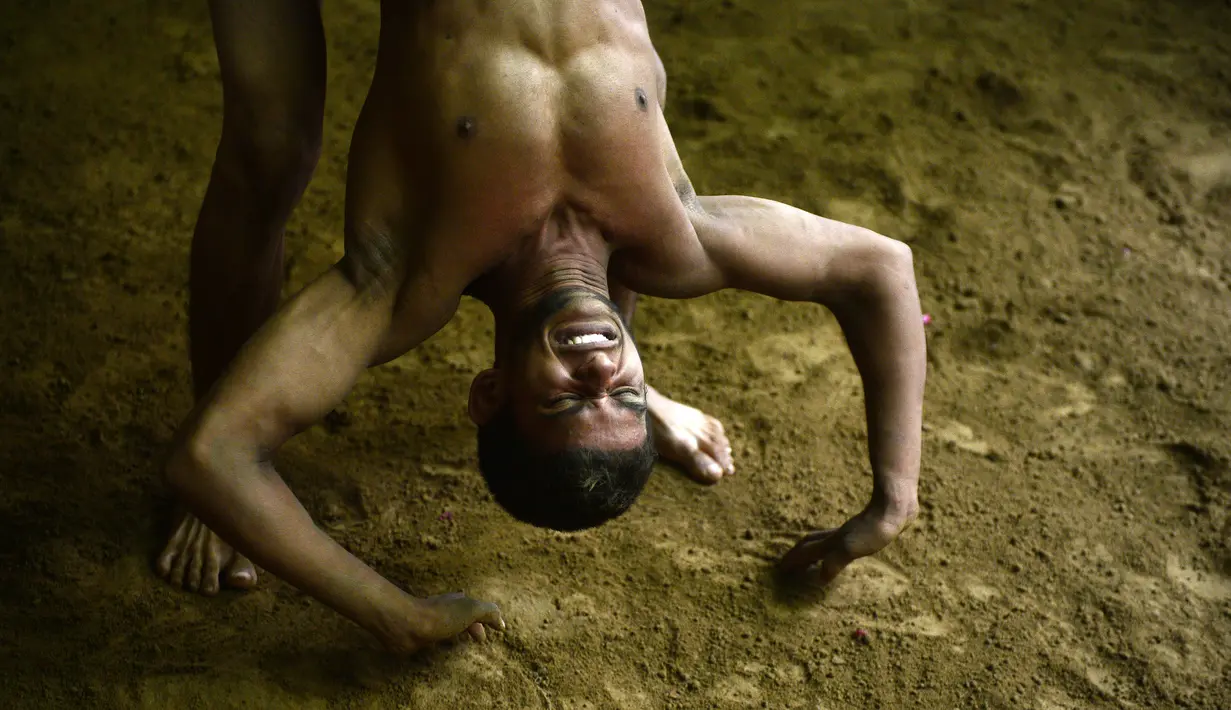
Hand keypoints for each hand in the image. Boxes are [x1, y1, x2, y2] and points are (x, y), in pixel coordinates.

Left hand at [378, 592, 505, 653]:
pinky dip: (442, 645)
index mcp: (457, 601)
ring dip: (456, 635)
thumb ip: (489, 613)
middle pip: (462, 617)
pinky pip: (434, 641)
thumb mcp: (472, 609)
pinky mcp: (420, 637)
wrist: (408, 626)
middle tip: (479, 639)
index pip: (476, 608)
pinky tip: (443, 653)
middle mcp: (444, 609)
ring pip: (447, 628)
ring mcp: (431, 623)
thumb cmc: (441, 616)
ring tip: (463, 647)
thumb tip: (502, 623)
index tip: (494, 632)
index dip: (486, 619)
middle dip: (472, 625)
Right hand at [777, 500, 915, 585]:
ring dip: (813, 550)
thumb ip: (834, 562)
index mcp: (832, 541)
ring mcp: (850, 532)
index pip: (806, 551)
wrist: (895, 506)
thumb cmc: (875, 528)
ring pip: (824, 541)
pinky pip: (839, 541)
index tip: (780, 569)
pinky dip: (832, 548)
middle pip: (810, 543)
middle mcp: (838, 536)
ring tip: (811, 559)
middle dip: (798, 554)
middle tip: (789, 564)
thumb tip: (818, 578)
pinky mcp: (864, 530)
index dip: (793, 561)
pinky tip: (842, 550)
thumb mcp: (853, 549)